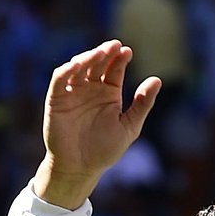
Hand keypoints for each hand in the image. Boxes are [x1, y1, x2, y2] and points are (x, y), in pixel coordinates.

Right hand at [35, 41, 159, 205]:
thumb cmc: (104, 151)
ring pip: (79, 66)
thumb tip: (157, 80)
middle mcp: (91, 88)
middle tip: (115, 45)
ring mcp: (73, 91)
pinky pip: (60, 78)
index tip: (127, 52)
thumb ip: (142, 104)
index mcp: (108, 93)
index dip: (120, 58)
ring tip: (100, 53)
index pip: (114, 68)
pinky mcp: (56, 98)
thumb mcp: (129, 127)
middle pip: (98, 62)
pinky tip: (78, 64)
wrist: (80, 169)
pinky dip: (68, 69)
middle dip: (105, 52)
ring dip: (89, 57)